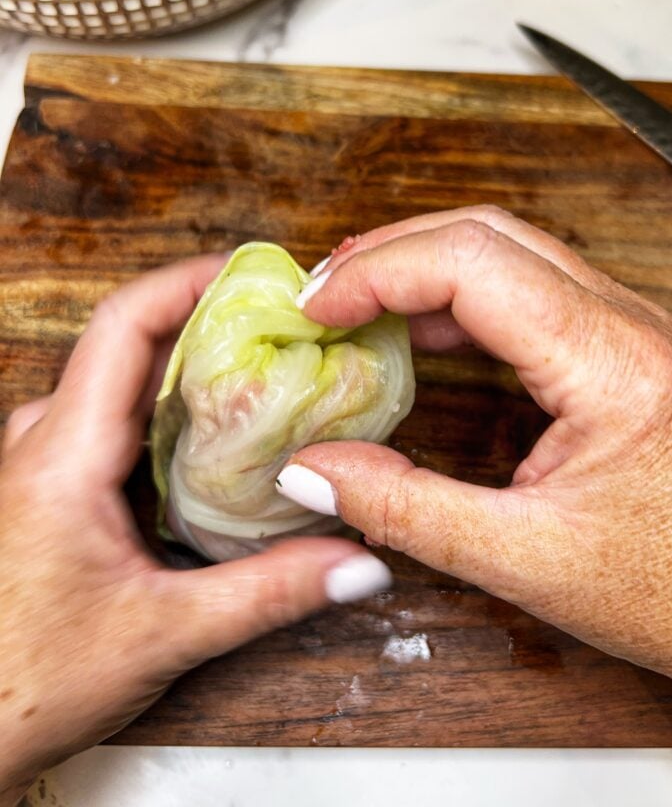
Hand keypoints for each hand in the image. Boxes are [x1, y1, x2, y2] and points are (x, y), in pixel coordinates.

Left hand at [0, 256, 388, 804]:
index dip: (188, 282)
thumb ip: (269, 594)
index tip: (252, 273)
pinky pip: (114, 421)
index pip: (124, 327)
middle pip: (132, 345)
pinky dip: (170, 413)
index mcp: (62, 457)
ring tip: (263, 371)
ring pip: (123, 385)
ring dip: (190, 370)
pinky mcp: (52, 487)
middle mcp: (44, 443)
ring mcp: (43, 463)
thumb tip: (355, 562)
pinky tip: (218, 441)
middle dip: (210, 324)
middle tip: (284, 326)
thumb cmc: (23, 682)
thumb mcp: (161, 633)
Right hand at [280, 206, 671, 743]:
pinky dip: (457, 298)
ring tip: (353, 306)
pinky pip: (525, 289)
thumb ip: (406, 511)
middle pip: (484, 235)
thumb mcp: (525, 561)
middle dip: (389, 254)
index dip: (378, 274)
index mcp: (609, 362)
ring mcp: (626, 327)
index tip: (316, 307)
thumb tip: (313, 472)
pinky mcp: (617, 346)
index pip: (471, 263)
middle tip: (320, 296)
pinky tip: (416, 333)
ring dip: (421, 267)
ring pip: (505, 250)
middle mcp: (625, 323)